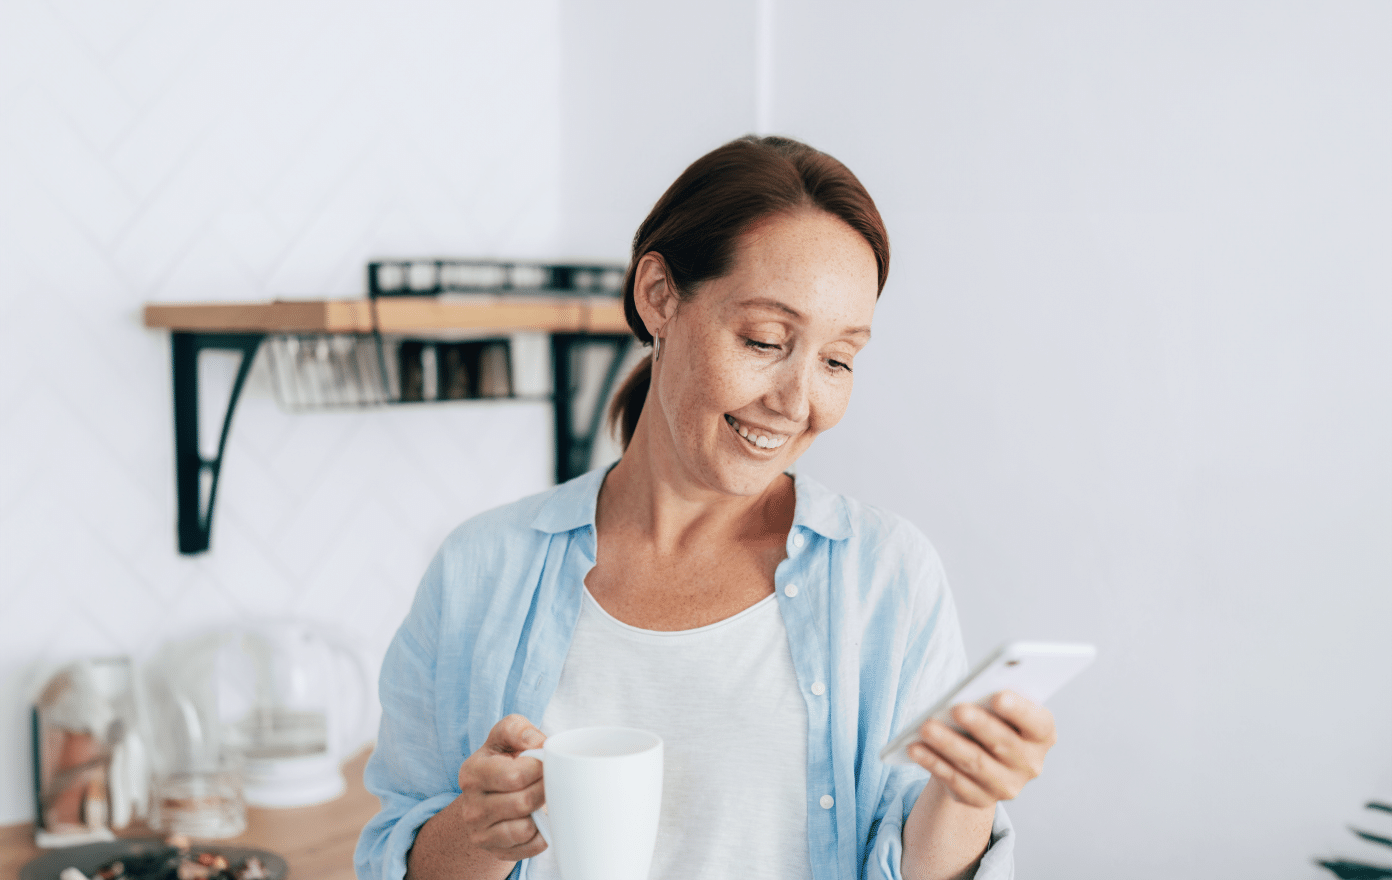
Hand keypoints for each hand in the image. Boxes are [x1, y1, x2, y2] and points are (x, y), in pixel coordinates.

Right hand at [452, 714, 548, 863]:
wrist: (488, 795)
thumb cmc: (503, 760)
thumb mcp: (505, 736)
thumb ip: (519, 730)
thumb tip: (540, 745)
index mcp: (472, 773)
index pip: (514, 776)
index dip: (540, 768)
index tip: (547, 762)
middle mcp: (471, 806)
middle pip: (523, 802)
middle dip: (545, 789)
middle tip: (553, 780)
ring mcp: (481, 833)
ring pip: (526, 828)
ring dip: (543, 812)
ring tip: (545, 798)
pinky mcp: (496, 851)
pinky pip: (530, 847)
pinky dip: (543, 833)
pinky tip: (540, 817)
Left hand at [906, 690, 1056, 808]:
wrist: (984, 756)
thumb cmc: (993, 717)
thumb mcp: (1000, 707)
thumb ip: (993, 700)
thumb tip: (966, 696)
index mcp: (1042, 735)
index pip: (1037, 723)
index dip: (1019, 710)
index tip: (998, 695)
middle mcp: (1031, 764)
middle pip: (1002, 744)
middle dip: (978, 725)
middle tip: (955, 708)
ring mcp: (1007, 786)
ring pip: (974, 763)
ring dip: (948, 744)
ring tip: (925, 727)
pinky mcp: (980, 798)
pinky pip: (953, 779)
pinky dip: (932, 762)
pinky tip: (914, 748)